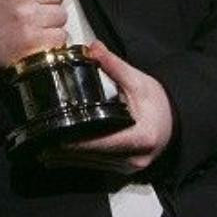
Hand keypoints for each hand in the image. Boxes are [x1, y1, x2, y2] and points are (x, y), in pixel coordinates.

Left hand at [40, 41, 174, 174]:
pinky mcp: (124, 168)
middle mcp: (135, 157)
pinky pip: (96, 166)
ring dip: (68, 157)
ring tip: (43, 146)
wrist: (176, 119)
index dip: (76, 141)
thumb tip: (94, 48)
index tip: (54, 134)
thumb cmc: (159, 102)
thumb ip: (114, 65)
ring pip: (92, 165)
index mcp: (141, 137)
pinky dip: (77, 159)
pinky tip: (58, 154)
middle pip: (93, 157)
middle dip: (65, 148)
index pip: (102, 143)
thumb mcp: (138, 81)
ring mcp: (130, 167)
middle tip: (40, 137)